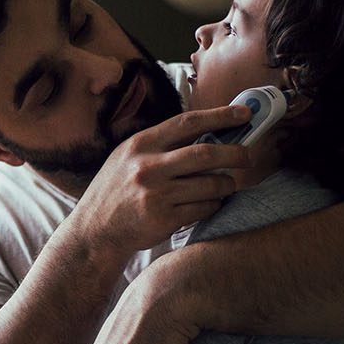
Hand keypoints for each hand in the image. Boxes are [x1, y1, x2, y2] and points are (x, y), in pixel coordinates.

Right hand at [67, 105, 253, 259]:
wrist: (95, 230)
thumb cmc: (116, 190)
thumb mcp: (128, 157)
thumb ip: (161, 145)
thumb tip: (207, 131)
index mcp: (141, 145)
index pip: (187, 123)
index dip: (220, 116)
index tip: (243, 113)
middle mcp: (148, 167)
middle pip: (206, 153)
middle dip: (235, 153)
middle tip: (248, 156)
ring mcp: (156, 194)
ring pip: (211, 184)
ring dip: (227, 184)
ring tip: (226, 184)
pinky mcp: (164, 219)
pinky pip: (204, 208)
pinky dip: (214, 205)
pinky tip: (210, 203)